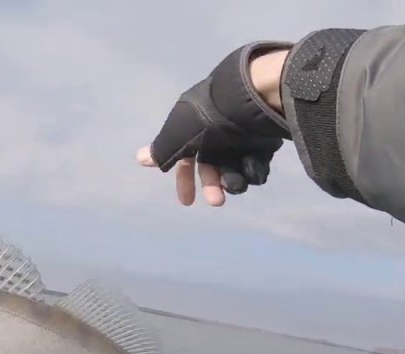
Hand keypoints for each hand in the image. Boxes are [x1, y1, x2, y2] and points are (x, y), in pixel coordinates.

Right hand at [136, 42, 291, 205]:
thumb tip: (141, 159)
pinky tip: (253, 165)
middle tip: (217, 202)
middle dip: (213, 186)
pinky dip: (253, 170)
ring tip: (236, 183)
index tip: (187, 203)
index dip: (184, 180)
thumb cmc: (207, 119)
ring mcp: (241, 135)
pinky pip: (256, 164)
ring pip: (235, 168)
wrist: (251, 100)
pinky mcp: (263, 140)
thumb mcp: (176, 137)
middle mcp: (216, 131)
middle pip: (213, 166)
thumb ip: (161, 152)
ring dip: (233, 181)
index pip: (185, 158)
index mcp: (193, 126)